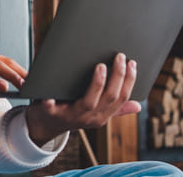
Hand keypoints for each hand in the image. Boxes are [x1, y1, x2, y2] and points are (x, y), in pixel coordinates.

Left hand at [25, 53, 141, 145]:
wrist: (45, 125)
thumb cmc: (72, 112)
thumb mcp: (95, 112)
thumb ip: (115, 108)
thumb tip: (138, 106)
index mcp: (102, 115)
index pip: (121, 98)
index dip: (129, 81)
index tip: (132, 63)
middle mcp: (90, 117)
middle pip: (109, 98)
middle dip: (118, 76)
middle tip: (120, 57)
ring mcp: (71, 116)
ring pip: (89, 102)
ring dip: (97, 84)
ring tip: (101, 66)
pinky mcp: (51, 113)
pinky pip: (52, 107)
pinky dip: (51, 100)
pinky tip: (52, 93)